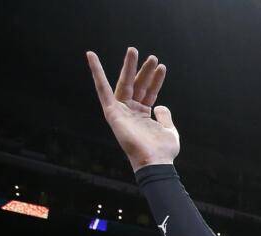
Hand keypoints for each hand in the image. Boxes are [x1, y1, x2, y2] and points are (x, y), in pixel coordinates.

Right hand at [86, 47, 178, 171]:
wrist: (155, 161)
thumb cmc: (163, 150)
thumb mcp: (168, 130)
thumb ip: (165, 116)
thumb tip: (160, 105)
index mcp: (144, 114)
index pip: (150, 92)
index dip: (156, 79)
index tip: (161, 66)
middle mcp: (131, 111)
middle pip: (137, 85)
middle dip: (143, 69)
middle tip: (152, 55)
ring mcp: (120, 110)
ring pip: (124, 83)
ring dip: (129, 66)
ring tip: (134, 49)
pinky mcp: (111, 111)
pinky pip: (101, 88)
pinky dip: (96, 72)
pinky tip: (91, 56)